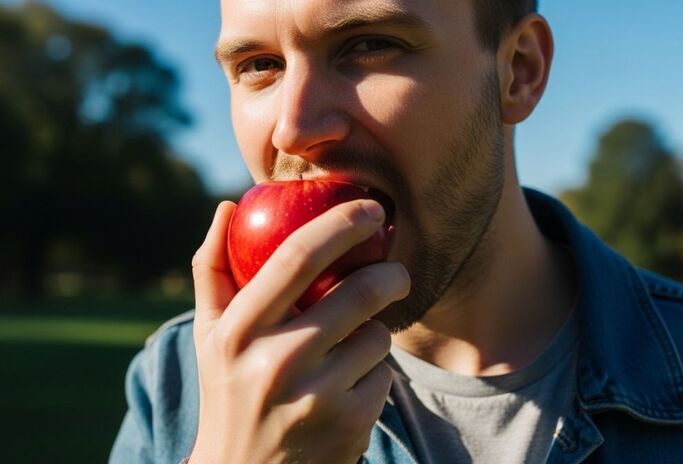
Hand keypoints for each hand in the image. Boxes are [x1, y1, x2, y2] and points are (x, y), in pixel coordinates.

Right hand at [188, 200, 409, 463]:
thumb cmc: (229, 392)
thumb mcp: (210, 337)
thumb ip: (214, 270)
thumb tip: (227, 206)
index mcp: (237, 332)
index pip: (295, 257)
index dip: (340, 223)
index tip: (369, 207)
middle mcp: (274, 363)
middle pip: (359, 292)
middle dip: (391, 273)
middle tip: (397, 271)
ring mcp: (315, 397)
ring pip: (378, 336)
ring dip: (376, 333)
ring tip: (351, 348)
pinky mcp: (349, 424)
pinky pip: (384, 376)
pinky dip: (375, 374)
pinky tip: (349, 389)